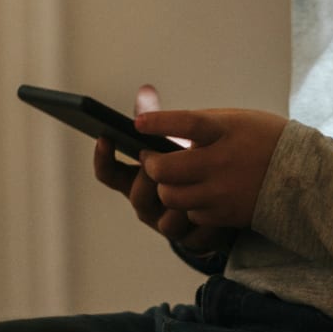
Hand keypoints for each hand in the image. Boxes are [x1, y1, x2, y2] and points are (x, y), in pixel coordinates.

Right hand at [90, 85, 234, 254]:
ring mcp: (166, 224)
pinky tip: (219, 208)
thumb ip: (160, 120)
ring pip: (164, 221)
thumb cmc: (196, 162)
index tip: (104, 137)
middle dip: (150, 178)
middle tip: (163, 161)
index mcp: (136, 179)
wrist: (229, 198)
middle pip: (137, 195)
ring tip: (197, 183)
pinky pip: (194, 236)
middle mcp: (146, 204)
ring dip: (180, 201)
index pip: (109, 173)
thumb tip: (146, 91)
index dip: (103, 158)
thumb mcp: (178, 140)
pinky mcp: (192, 240)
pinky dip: (205, 222)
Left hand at [136, 107, 285, 229]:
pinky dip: (188, 205)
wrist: (306, 177)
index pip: (187, 124)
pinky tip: (196, 194)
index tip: (138, 123)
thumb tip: (159, 125)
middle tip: (150, 159)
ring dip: (165, 188)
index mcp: (227, 130)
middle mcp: (223, 161)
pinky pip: (191, 214)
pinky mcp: (226, 214)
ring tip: (169, 178)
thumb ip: (200, 124)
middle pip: (167, 169)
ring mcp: (223, 191)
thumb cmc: (265, 140)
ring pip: (172, 197)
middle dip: (150, 165)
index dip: (160, 123)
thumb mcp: (237, 120)